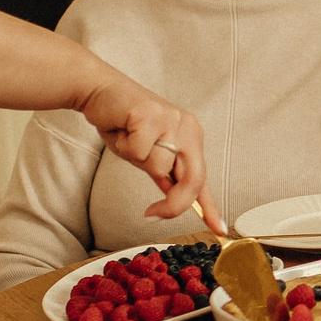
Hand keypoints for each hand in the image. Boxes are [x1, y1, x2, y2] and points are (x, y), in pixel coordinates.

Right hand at [76, 73, 218, 229]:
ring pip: (159, 166)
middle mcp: (188, 128)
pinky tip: (122, 130)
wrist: (100, 91)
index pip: (202, 178)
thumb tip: (174, 199)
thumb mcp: (147, 154)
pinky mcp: (152, 115)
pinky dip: (125, 147)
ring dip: (136, 160)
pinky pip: (139, 151)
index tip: (219, 228)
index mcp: (191, 137)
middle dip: (173, 203)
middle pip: (192, 178)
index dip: (210, 207)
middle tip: (151, 214)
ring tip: (128, 140)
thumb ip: (163, 175)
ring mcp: (173, 120)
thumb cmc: (123, 123)